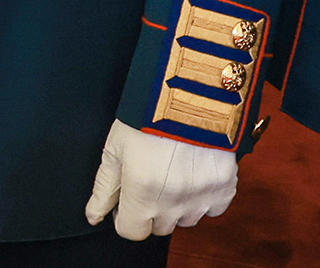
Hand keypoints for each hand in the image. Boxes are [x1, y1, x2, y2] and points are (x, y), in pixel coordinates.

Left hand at [85, 121, 238, 238]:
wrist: (192, 88)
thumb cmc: (147, 114)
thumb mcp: (116, 146)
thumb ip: (105, 187)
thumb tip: (93, 217)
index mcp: (142, 193)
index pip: (131, 231)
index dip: (123, 216)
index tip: (125, 199)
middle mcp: (173, 202)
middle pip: (159, 227)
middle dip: (150, 209)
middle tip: (149, 178)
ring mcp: (202, 195)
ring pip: (186, 220)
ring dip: (178, 205)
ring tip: (173, 172)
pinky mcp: (225, 185)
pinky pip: (214, 208)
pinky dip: (205, 197)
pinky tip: (195, 173)